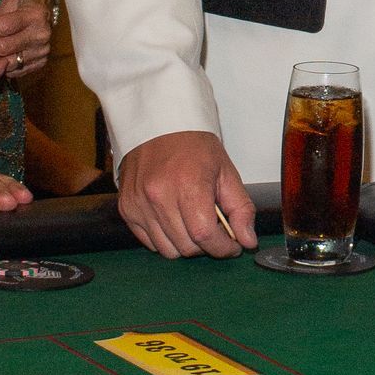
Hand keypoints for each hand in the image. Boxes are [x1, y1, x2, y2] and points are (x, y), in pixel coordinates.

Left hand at [0, 0, 53, 88]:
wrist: (45, 7)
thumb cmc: (23, 2)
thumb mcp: (8, 3)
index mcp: (34, 15)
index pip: (4, 27)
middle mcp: (41, 34)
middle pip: (5, 47)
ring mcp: (43, 50)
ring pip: (8, 62)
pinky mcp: (41, 62)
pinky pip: (15, 71)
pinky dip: (2, 67)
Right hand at [116, 133, 255, 259]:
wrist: (159, 125)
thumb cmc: (193, 145)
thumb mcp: (226, 172)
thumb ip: (241, 209)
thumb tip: (248, 240)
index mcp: (188, 184)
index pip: (205, 234)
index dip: (223, 247)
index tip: (232, 245)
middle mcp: (159, 196)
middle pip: (187, 246)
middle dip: (207, 246)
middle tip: (215, 230)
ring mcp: (139, 204)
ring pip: (168, 250)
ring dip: (186, 244)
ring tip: (193, 223)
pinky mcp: (127, 208)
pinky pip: (149, 242)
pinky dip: (166, 239)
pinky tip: (175, 221)